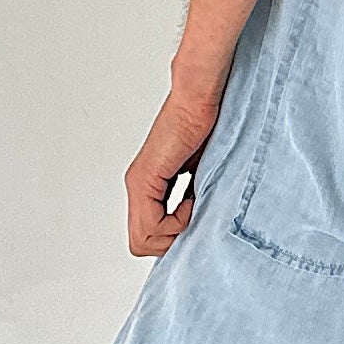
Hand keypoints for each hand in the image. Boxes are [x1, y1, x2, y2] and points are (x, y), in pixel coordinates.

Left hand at [124, 79, 222, 258]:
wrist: (199, 99)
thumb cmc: (205, 126)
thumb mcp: (200, 174)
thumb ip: (192, 198)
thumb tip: (198, 225)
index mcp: (147, 187)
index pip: (147, 237)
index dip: (173, 236)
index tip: (194, 214)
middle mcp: (137, 187)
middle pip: (141, 243)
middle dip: (172, 239)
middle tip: (193, 215)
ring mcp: (138, 184)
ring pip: (143, 239)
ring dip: (175, 231)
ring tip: (192, 203)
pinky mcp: (144, 179)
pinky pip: (151, 224)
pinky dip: (176, 221)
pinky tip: (191, 198)